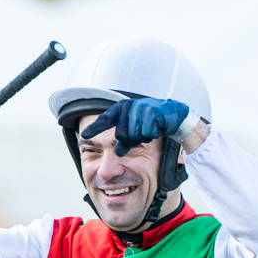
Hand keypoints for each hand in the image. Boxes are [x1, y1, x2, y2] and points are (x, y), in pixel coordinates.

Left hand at [81, 98, 196, 155]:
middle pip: (122, 135)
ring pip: (133, 135)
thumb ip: (124, 140)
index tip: (84, 135)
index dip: (95, 128)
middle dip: (132, 140)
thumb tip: (116, 152)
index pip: (105, 119)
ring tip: (149, 129)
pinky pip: (146, 134)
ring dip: (142, 137)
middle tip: (142, 135)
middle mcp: (128, 106)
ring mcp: (139, 108)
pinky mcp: (151, 112)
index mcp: (121, 108)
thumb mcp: (135, 131)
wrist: (174, 115)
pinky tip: (156, 128)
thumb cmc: (152, 123)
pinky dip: (152, 135)